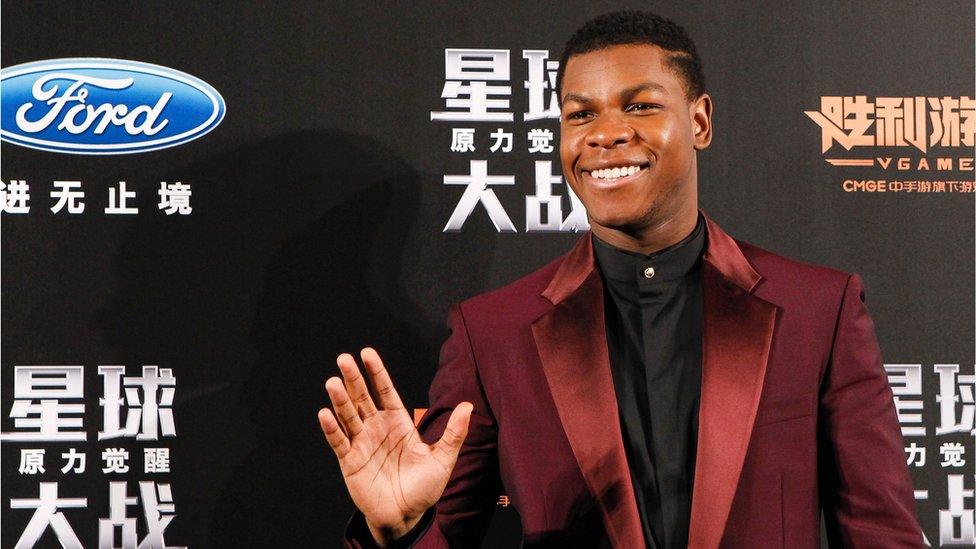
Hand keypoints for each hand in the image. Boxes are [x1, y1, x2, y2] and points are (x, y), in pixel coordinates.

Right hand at [318, 347, 472, 544]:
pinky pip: (339, 442)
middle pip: (363, 397)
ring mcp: (362, 443)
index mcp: (398, 422)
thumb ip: (454, 433)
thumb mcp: (443, 459)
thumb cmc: (424, 487)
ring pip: (348, 415)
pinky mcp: (350, 461)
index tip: (367, 353)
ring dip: (340, 399)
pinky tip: (325, 414)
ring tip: (333, 382)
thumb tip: (468, 406)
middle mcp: (377, 428)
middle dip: (354, 378)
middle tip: (344, 359)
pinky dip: (331, 428)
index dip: (377, 372)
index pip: (385, 391)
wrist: (406, 516)